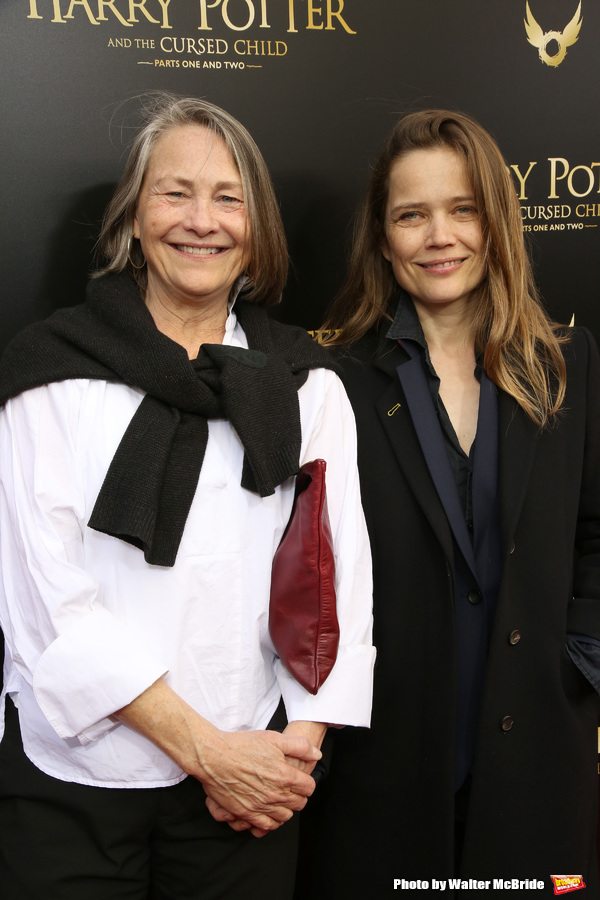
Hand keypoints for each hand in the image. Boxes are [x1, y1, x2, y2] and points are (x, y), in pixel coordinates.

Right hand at [115, 681, 321, 836]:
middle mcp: (275, 794)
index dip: (306, 782)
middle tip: (290, 787)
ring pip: (285, 816)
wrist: (214, 757)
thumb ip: (299, 746)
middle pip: (299, 804)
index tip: (300, 778)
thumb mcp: (274, 738)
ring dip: (286, 808)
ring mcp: (261, 806)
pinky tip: (268, 811)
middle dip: (298, 795)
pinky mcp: (247, 814)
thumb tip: (316, 754)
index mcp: (285, 775)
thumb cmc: (242, 745)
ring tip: (279, 798)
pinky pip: (267, 826)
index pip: (309, 787)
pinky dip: (271, 821)